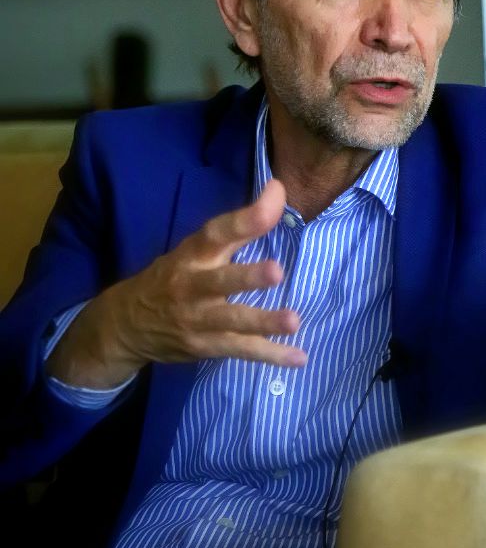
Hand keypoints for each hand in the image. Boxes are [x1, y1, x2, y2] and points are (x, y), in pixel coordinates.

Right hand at [47, 179, 305, 387]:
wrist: (125, 325)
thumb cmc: (174, 277)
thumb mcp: (196, 249)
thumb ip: (240, 226)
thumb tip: (278, 189)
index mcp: (192, 254)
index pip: (216, 232)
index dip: (245, 218)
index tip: (276, 196)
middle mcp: (192, 285)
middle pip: (220, 281)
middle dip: (247, 277)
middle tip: (277, 271)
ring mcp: (196, 319)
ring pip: (231, 321)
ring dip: (263, 322)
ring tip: (294, 320)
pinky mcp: (204, 346)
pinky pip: (240, 350)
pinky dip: (270, 355)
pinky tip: (299, 357)